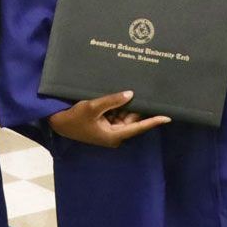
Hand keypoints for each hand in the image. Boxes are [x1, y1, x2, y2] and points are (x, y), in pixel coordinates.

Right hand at [47, 90, 169, 147]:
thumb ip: (112, 101)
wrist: (59, 123)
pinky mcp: (104, 125)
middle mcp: (114, 134)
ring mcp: (109, 130)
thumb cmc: (75, 118)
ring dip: (125, 106)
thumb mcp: (93, 107)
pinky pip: (116, 114)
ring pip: (124, 116)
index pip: (138, 127)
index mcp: (114, 135)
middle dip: (136, 107)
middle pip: (132, 120)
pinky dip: (117, 106)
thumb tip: (131, 94)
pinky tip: (120, 94)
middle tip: (146, 93)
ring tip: (132, 91)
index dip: (153, 121)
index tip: (167, 117)